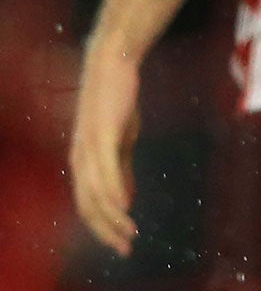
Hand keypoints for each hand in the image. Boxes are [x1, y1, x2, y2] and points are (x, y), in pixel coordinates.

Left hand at [70, 43, 141, 256]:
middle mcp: (79, 160)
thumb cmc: (117, 102)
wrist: (112, 66)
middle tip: (125, 248)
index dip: (103, 228)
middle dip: (106, 231)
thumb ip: (120, 170)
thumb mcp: (120, 140)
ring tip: (128, 232)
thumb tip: (124, 202)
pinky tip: (124, 206)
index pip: (88, 205)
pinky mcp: (102, 136)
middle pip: (88, 207)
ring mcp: (88, 149)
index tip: (123, 243)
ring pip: (96, 194)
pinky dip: (113, 191)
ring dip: (112, 218)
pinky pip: (106, 171)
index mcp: (82, 163)